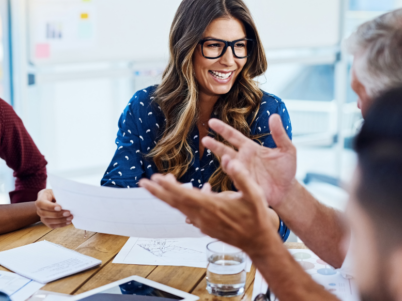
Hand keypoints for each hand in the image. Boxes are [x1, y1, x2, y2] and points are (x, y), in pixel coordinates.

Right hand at [35, 189, 72, 228]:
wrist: (50, 200)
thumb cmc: (54, 195)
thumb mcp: (55, 192)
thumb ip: (59, 196)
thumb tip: (67, 202)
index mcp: (40, 200)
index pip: (42, 204)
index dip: (50, 206)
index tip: (60, 207)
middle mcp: (39, 209)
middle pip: (45, 214)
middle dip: (57, 214)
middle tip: (68, 213)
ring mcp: (42, 217)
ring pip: (49, 221)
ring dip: (61, 220)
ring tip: (70, 217)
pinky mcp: (47, 222)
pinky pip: (52, 226)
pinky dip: (61, 224)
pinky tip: (68, 222)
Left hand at [140, 156, 278, 252]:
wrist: (258, 242)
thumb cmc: (256, 217)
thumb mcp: (254, 194)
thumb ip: (241, 176)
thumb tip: (229, 159)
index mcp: (211, 206)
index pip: (183, 195)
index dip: (167, 186)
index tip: (154, 178)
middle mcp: (202, 216)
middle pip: (174, 202)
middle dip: (157, 192)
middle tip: (143, 182)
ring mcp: (202, 223)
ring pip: (179, 208)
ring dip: (168, 196)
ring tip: (160, 184)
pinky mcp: (204, 227)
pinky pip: (188, 213)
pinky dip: (182, 202)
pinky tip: (189, 193)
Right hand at [202, 114, 297, 206]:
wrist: (287, 190)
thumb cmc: (286, 169)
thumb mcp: (287, 149)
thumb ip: (280, 134)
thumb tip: (274, 116)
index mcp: (250, 148)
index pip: (233, 136)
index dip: (222, 129)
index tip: (211, 122)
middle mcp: (243, 160)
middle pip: (225, 150)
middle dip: (214, 145)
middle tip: (205, 139)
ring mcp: (242, 173)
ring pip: (229, 166)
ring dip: (226, 163)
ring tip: (227, 159)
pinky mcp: (245, 185)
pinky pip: (237, 180)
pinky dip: (235, 177)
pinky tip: (237, 174)